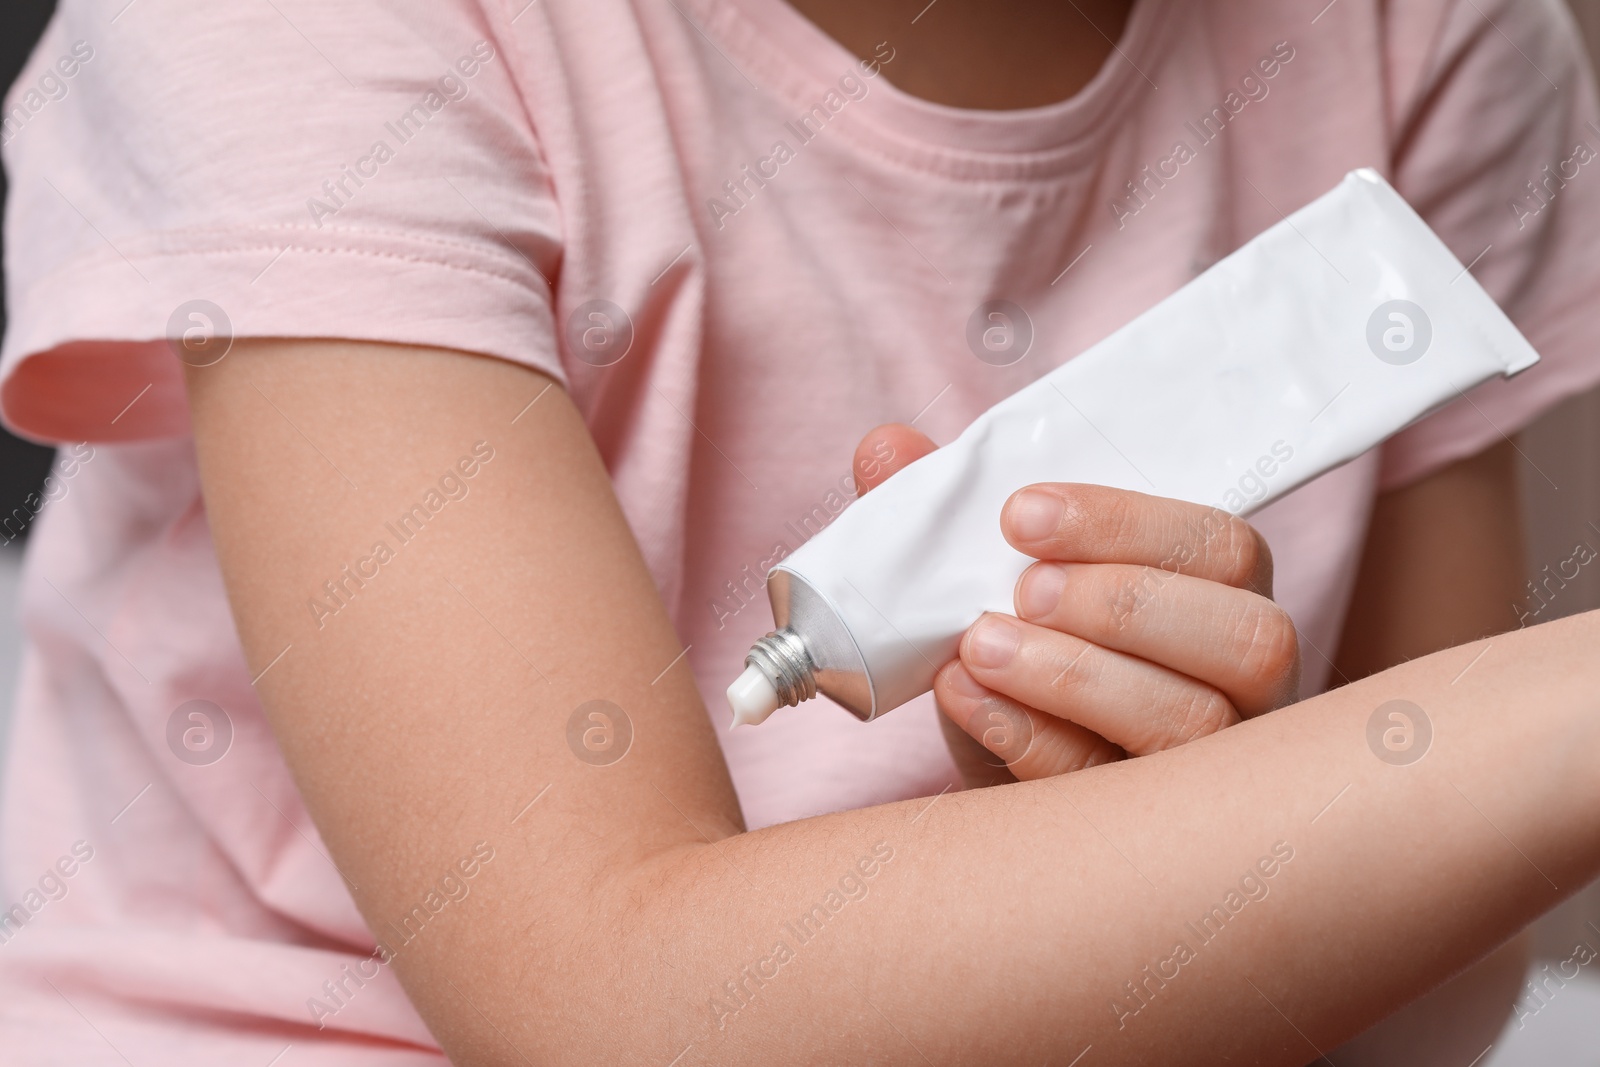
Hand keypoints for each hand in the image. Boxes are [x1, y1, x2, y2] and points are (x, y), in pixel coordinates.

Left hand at [852, 423, 1300, 784]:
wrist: (993, 787)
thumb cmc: (1014, 657)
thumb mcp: (979, 582)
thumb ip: (944, 511)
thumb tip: (887, 449)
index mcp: (1220, 597)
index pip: (1223, 546)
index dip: (1128, 525)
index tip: (1021, 515)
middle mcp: (1243, 684)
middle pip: (1249, 638)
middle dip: (1124, 604)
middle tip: (1020, 591)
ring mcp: (1210, 770)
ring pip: (1194, 723)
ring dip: (1077, 675)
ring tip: (982, 647)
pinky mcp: (1154, 834)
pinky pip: (1115, 796)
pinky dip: (1033, 739)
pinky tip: (967, 702)